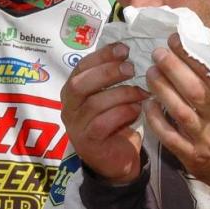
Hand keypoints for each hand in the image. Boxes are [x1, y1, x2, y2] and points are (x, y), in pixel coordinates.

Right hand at [60, 43, 149, 183]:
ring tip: (140, 92)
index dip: (101, 56)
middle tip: (131, 68)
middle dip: (107, 72)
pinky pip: (102, 123)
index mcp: (73, 91)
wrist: (117, 159)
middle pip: (80, 84)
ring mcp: (76, 126)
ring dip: (121, 94)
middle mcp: (69, 107)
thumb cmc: (115, 121)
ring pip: (94, 104)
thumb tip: (127, 52)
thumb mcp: (112, 96)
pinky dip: (122, 113)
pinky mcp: (88, 142)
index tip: (124, 49)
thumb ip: (114, 77)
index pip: (81, 67)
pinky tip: (137, 109)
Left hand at [144, 34, 209, 208]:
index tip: (176, 41)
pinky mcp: (191, 156)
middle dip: (172, 67)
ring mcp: (204, 139)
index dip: (190, 55)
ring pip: (178, 109)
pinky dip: (156, 120)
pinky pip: (169, 136)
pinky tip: (147, 105)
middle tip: (157, 53)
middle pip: (192, 88)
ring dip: (161, 89)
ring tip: (150, 73)